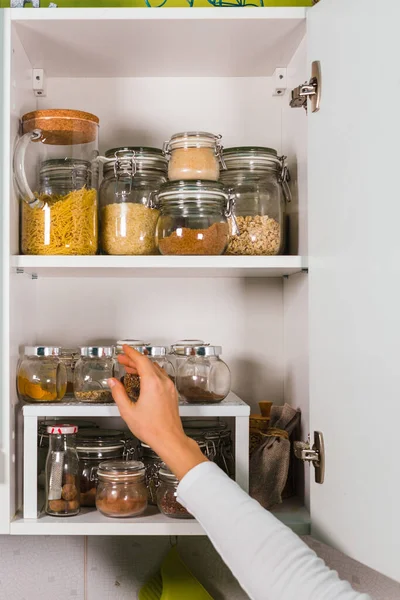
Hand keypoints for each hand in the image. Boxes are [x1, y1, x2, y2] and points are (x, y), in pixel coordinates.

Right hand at [107, 345, 207, 479]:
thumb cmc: (152, 428)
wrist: (169, 439)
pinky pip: (160, 376)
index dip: (131, 353)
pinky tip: (143, 379)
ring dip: (142, 366)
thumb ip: (118, 394)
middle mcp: (163, 382)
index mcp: (152, 383)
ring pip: (155, 369)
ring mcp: (169, 387)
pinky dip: (150, 373)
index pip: (141, 361)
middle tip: (122, 359)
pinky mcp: (172, 393)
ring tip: (130, 369)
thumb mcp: (128, 411)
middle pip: (148, 363)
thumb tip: (113, 382)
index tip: (124, 349)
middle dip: (134, 359)